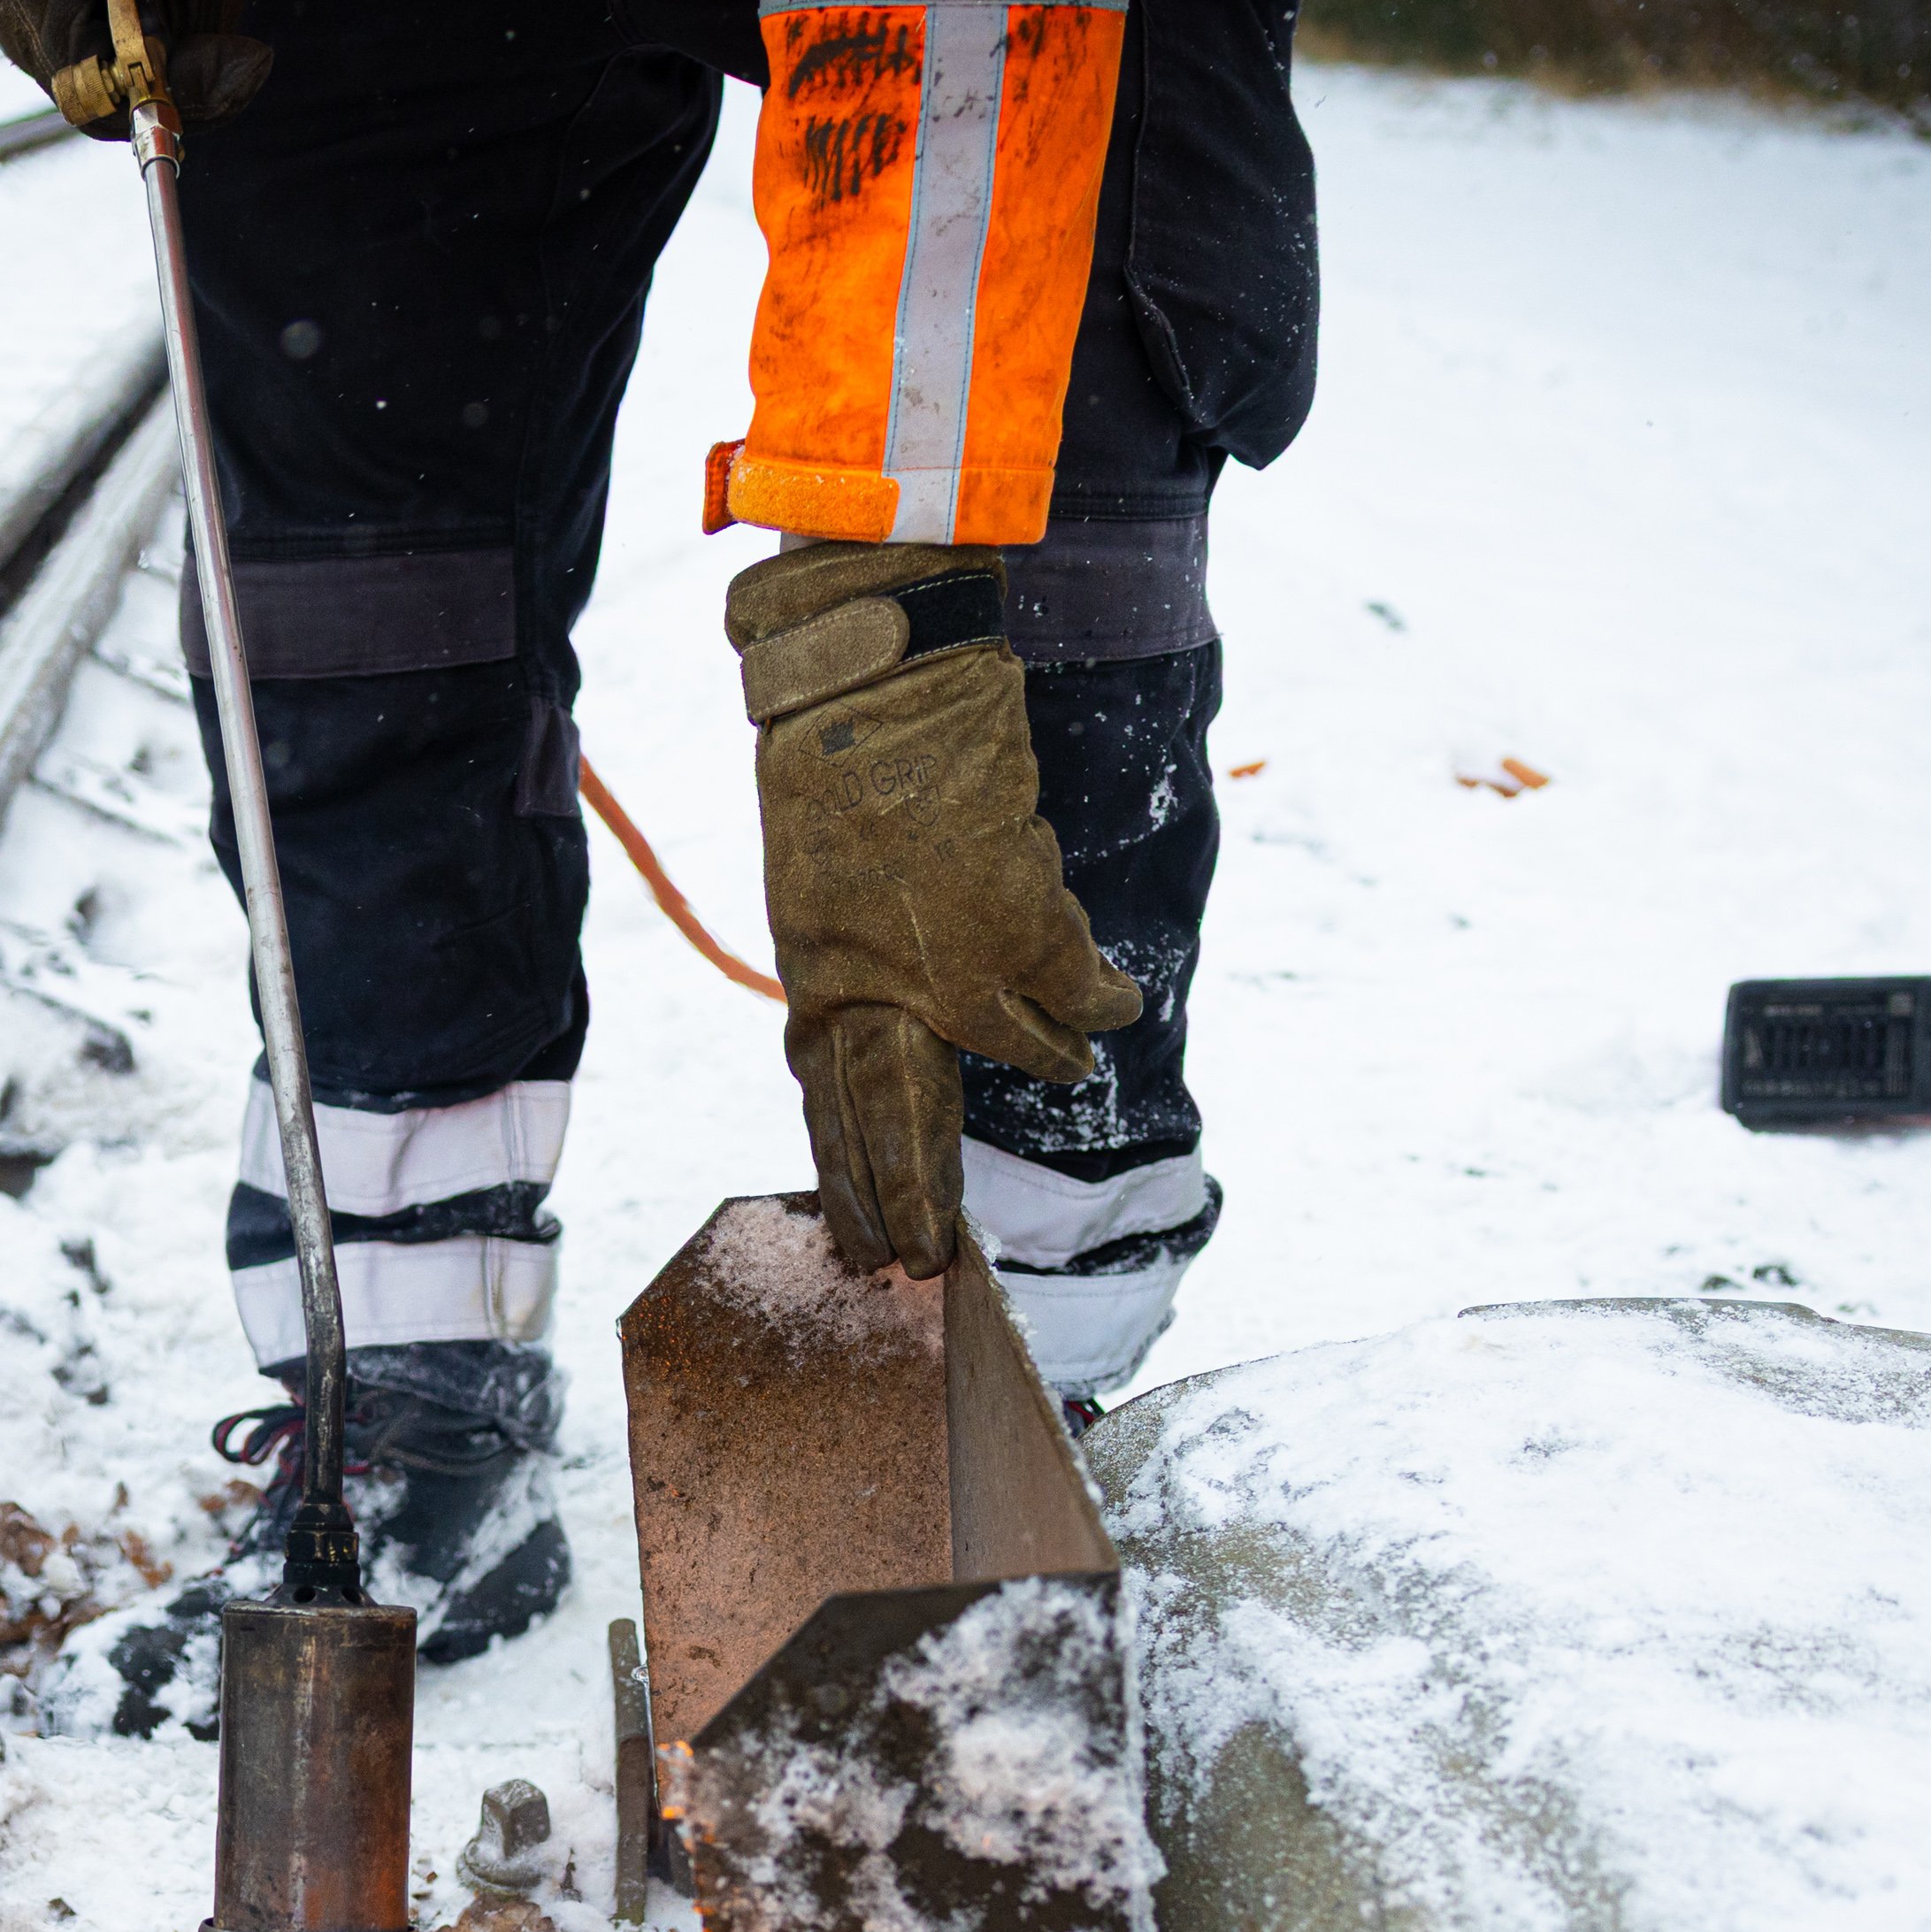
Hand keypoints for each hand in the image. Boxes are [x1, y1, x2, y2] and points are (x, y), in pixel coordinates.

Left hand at [728, 540, 1141, 1274]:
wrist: (878, 669)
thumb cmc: (841, 751)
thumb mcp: (820, 878)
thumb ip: (854, 954)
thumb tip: (899, 1009)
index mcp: (816, 969)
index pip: (829, 1098)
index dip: (848, 1171)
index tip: (861, 1241)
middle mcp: (877, 983)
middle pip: (898, 1114)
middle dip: (912, 1191)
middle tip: (921, 1262)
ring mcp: (953, 962)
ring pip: (1015, 1049)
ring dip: (1047, 1056)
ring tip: (1069, 1060)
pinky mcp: (1020, 925)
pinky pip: (1074, 990)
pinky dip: (1097, 997)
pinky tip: (1115, 1003)